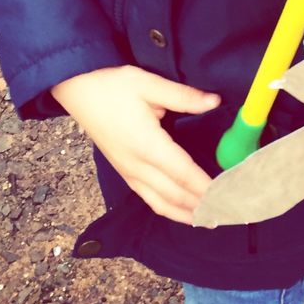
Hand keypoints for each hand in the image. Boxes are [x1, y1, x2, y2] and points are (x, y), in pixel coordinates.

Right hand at [51, 65, 219, 224]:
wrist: (76, 90)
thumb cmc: (111, 85)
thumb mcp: (148, 84)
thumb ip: (183, 96)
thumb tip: (214, 101)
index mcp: (146, 144)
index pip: (184, 173)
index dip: (207, 187)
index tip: (228, 196)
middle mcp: (137, 165)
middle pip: (174, 194)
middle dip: (201, 206)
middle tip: (227, 213)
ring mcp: (127, 171)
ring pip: (160, 202)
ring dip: (185, 213)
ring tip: (209, 220)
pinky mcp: (123, 170)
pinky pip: (148, 198)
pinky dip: (167, 208)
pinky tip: (180, 210)